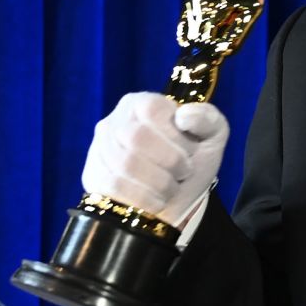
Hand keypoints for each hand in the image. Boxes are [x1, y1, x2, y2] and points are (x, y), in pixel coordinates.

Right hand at [81, 92, 227, 228]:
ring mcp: (101, 149)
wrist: (177, 201)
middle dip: (170, 160)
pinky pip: (115, 186)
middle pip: (137, 137)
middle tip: (184, 171)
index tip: (191, 150)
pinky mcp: (94, 176)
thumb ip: (208, 119)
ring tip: (171, 187)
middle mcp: (117, 120)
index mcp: (143, 103)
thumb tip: (185, 116)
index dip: (175, 134)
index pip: (152, 109)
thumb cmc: (191, 161)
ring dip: (160, 182)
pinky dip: (145, 198)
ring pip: (126, 163)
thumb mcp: (211, 137)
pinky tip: (157, 200)